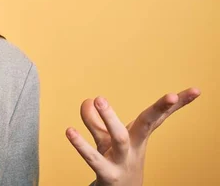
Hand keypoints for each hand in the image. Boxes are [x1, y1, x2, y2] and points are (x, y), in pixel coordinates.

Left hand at [66, 87, 199, 185]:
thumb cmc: (114, 162)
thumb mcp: (105, 139)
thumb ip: (95, 121)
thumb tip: (88, 101)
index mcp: (140, 136)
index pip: (159, 116)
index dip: (178, 104)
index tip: (196, 90)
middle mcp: (135, 147)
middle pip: (149, 125)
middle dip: (160, 110)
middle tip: (171, 95)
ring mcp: (122, 161)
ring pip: (120, 138)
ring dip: (110, 119)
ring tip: (99, 99)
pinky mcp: (107, 174)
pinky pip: (93, 158)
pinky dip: (80, 145)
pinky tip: (69, 131)